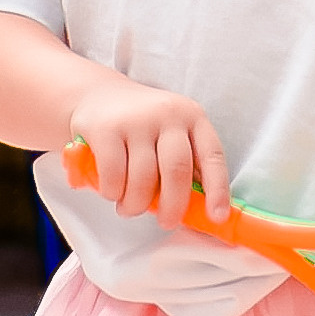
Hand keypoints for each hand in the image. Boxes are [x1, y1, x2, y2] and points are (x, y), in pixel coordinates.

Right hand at [67, 77, 230, 228]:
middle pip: (177, 171)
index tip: (216, 218)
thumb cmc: (141, 124)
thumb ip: (188, 162)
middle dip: (172, 206)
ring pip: (143, 178)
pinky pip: (114, 175)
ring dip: (136, 204)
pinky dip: (114, 192)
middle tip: (166, 222)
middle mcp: (168, 114)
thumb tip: (201, 207)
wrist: (97, 93)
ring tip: (130, 208)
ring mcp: (136, 120)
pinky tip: (112, 192)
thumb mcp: (171, 132)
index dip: (218, 190)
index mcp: (192, 116)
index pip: (213, 155)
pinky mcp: (106, 129)